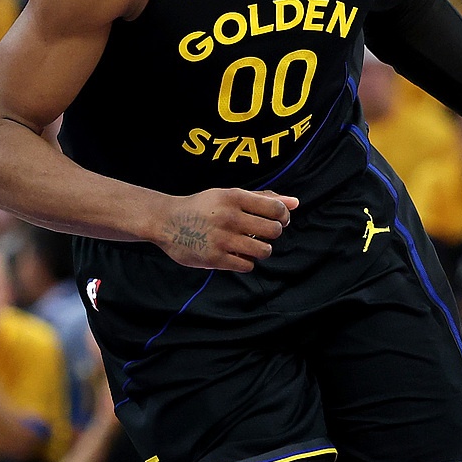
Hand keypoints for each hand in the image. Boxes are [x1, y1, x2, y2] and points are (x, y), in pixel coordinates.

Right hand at [155, 189, 298, 272]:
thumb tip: (295, 203)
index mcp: (234, 197)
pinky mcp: (214, 259)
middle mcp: (229, 217)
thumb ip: (263, 198)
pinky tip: (237, 254)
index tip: (278, 219)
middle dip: (273, 233)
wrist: (166, 221)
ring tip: (250, 245)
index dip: (283, 216)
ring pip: (263, 251)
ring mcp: (222, 239)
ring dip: (262, 250)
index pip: (276, 209)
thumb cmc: (203, 207)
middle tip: (262, 233)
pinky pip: (247, 265)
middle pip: (273, 230)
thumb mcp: (229, 196)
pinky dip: (246, 262)